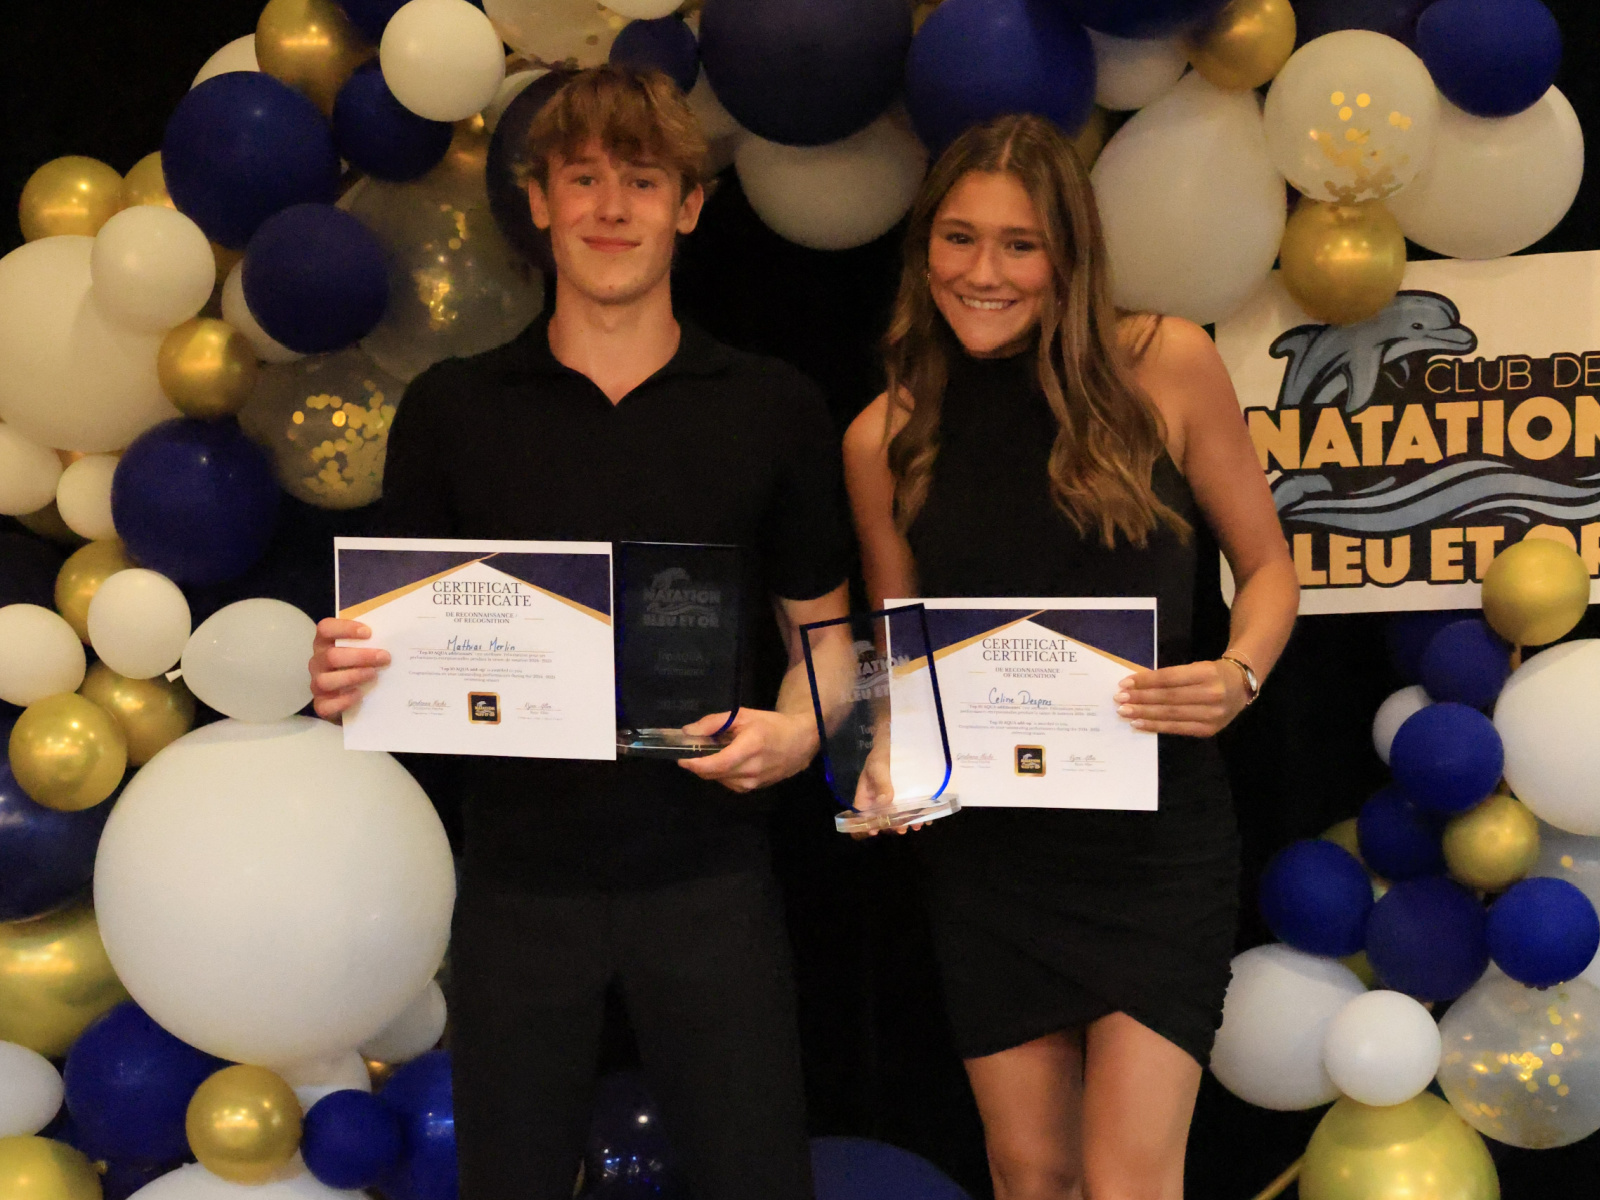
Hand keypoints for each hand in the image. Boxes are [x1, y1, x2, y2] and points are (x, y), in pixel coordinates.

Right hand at [309, 618, 390, 721]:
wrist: (350, 698)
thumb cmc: (359, 665)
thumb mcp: (363, 649)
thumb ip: (372, 640)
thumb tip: (396, 637)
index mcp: (325, 643)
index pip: (325, 629)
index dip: (345, 628)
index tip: (369, 633)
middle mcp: (317, 662)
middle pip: (331, 656)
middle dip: (360, 656)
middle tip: (384, 657)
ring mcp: (317, 684)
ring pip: (326, 680)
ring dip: (352, 676)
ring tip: (373, 674)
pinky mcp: (321, 705)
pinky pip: (326, 705)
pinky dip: (344, 700)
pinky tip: (359, 694)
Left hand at [677, 708, 816, 792]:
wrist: (799, 742)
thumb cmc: (770, 725)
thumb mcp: (742, 716)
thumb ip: (714, 723)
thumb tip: (688, 732)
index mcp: (749, 748)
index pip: (716, 764)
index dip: (696, 764)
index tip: (681, 759)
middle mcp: (751, 769)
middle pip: (714, 774)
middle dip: (699, 765)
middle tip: (692, 752)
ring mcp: (753, 782)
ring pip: (719, 780)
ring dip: (711, 769)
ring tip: (713, 754)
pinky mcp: (754, 789)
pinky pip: (729, 783)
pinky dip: (722, 774)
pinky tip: (727, 762)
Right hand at [845, 737, 921, 836]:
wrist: (897, 741)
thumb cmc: (882, 754)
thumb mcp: (879, 766)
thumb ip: (881, 783)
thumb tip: (885, 802)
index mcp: (866, 796)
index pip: (861, 816)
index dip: (865, 826)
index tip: (874, 831)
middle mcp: (879, 802)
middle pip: (883, 821)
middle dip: (892, 827)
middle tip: (901, 829)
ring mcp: (895, 801)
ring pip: (899, 818)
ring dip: (907, 823)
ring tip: (916, 825)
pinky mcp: (909, 798)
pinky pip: (914, 810)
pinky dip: (920, 816)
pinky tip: (927, 818)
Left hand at [1114, 660, 1248, 737]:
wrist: (1241, 686)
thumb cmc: (1211, 674)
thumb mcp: (1195, 667)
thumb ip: (1171, 676)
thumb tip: (1136, 684)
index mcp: (1207, 673)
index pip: (1170, 678)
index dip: (1146, 681)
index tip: (1125, 683)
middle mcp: (1212, 694)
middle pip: (1169, 698)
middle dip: (1141, 699)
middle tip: (1119, 699)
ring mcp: (1212, 715)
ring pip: (1171, 715)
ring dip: (1144, 714)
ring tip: (1125, 712)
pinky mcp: (1209, 730)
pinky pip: (1177, 729)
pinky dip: (1155, 727)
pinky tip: (1139, 724)